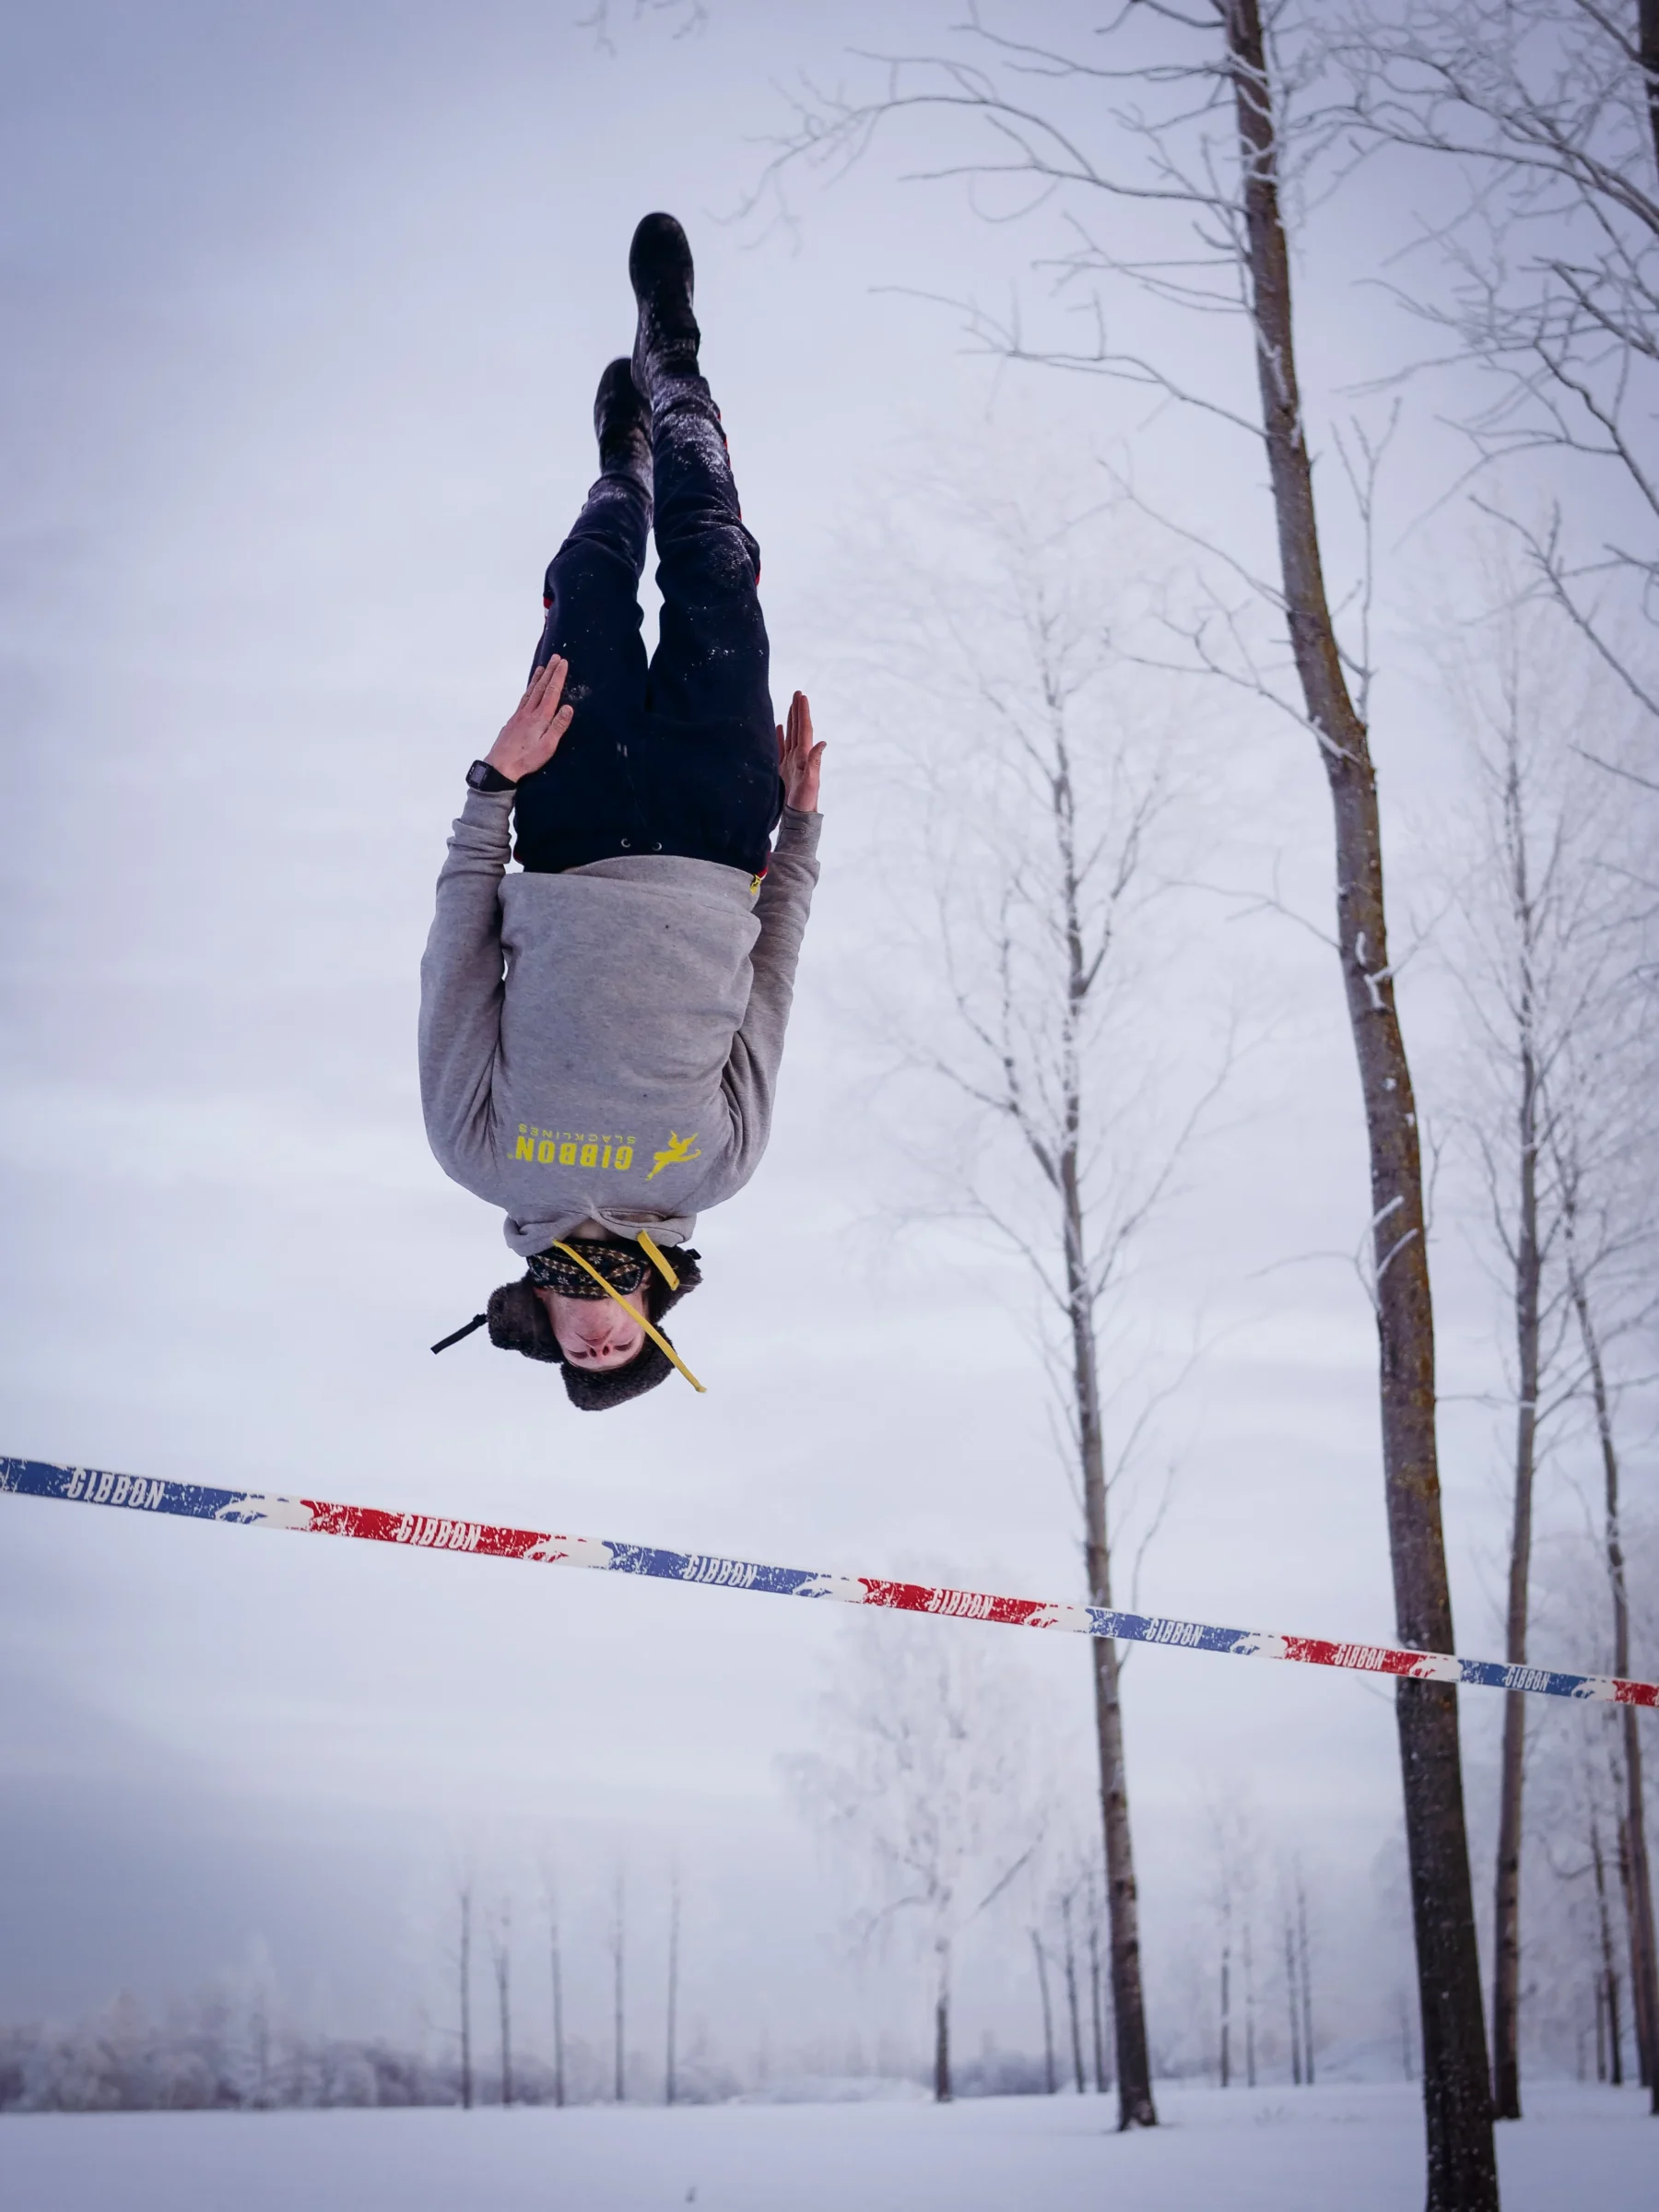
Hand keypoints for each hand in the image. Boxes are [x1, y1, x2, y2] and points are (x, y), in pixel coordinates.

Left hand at [485, 656, 573, 782]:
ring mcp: (519, 715)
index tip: (563, 663)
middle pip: (541, 688)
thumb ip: (558, 726)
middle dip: (550, 672)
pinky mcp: (513, 721)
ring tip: (542, 667)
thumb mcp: (548, 746)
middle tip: (555, 657)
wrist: (500, 765)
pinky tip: (530, 690)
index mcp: (540, 718)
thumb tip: (569, 707)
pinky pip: (523, 699)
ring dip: (538, 678)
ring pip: (531, 692)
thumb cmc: (526, 759)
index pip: (552, 692)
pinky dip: (529, 690)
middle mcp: (529, 712)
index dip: (558, 677)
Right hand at [777, 691, 823, 811]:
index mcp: (805, 756)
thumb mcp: (811, 782)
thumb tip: (822, 742)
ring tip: (790, 706)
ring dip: (790, 720)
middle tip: (797, 693)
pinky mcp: (782, 769)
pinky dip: (780, 735)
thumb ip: (815, 763)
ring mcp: (791, 762)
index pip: (804, 730)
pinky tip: (779, 727)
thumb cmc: (804, 802)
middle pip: (798, 729)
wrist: (798, 817)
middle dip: (797, 711)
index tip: (801, 696)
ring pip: (790, 735)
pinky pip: (781, 747)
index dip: (802, 712)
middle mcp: (799, 756)